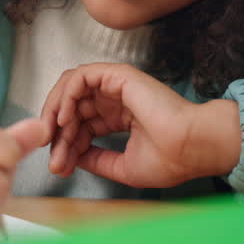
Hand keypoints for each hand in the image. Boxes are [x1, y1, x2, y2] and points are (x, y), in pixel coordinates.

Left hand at [39, 63, 240, 187]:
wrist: (191, 148)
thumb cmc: (170, 159)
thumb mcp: (123, 166)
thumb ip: (96, 160)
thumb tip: (72, 159)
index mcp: (120, 118)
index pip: (82, 126)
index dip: (67, 145)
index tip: (59, 167)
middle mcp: (116, 100)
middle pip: (73, 109)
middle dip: (58, 133)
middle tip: (52, 155)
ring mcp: (116, 86)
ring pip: (71, 88)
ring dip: (56, 111)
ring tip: (53, 135)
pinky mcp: (117, 76)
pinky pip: (80, 77)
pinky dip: (66, 95)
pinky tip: (64, 119)